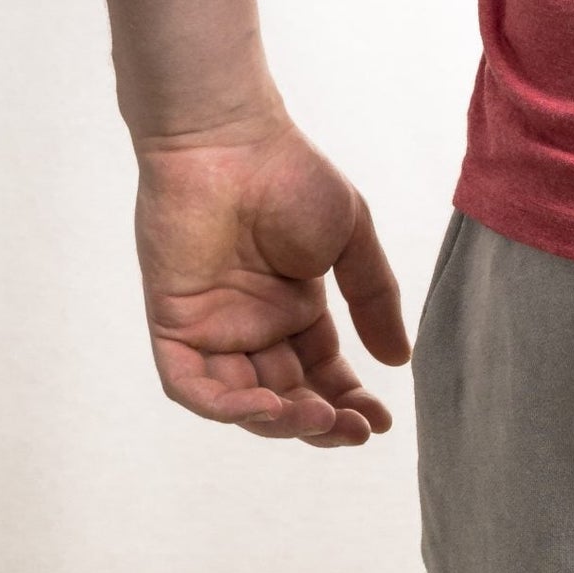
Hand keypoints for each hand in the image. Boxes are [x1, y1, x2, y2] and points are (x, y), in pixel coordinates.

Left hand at [134, 114, 410, 445]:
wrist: (231, 142)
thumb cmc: (292, 176)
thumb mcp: (351, 238)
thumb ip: (373, 297)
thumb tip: (398, 360)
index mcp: (294, 307)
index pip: (321, 372)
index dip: (349, 402)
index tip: (382, 422)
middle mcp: (252, 326)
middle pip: (285, 396)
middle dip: (321, 422)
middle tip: (356, 430)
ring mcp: (212, 328)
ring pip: (241, 402)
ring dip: (280, 421)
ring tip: (322, 418)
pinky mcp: (174, 324)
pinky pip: (192, 386)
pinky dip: (227, 406)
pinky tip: (270, 406)